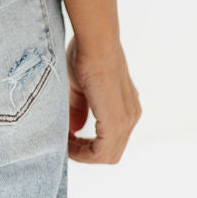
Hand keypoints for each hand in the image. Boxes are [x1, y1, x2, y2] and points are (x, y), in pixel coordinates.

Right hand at [66, 34, 141, 162]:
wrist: (95, 42)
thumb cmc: (86, 54)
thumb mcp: (80, 86)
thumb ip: (80, 108)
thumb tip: (75, 129)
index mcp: (127, 106)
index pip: (111, 138)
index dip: (90, 144)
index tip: (68, 137)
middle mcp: (131, 115)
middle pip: (110, 151)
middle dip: (86, 152)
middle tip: (65, 143)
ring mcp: (126, 120)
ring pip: (107, 155)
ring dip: (83, 154)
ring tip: (64, 144)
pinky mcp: (116, 122)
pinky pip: (101, 152)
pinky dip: (84, 153)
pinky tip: (68, 143)